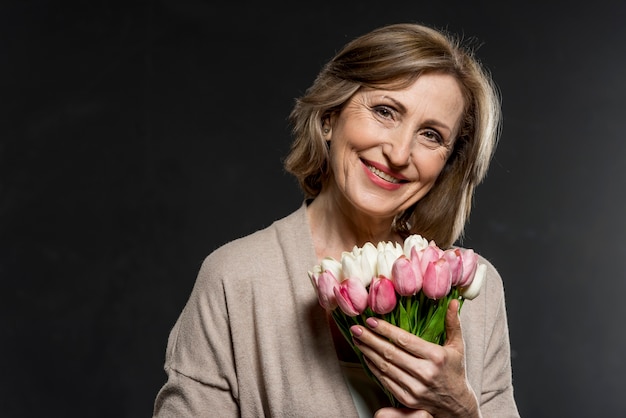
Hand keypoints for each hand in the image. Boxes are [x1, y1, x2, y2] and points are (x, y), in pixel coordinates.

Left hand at [350, 299, 479, 417]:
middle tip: (356, 328)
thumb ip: (453, 323)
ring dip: (368, 352)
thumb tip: (453, 302)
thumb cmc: (454, 370)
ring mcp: (415, 388)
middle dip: (370, 339)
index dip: (385, 330)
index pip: (405, 340)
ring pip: (385, 367)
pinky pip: (385, 380)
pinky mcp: (407, 399)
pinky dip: (373, 367)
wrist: (456, 404)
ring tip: (357, 339)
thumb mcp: (457, 346)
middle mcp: (425, 373)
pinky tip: (366, 356)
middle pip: (391, 353)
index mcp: (436, 357)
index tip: (371, 320)